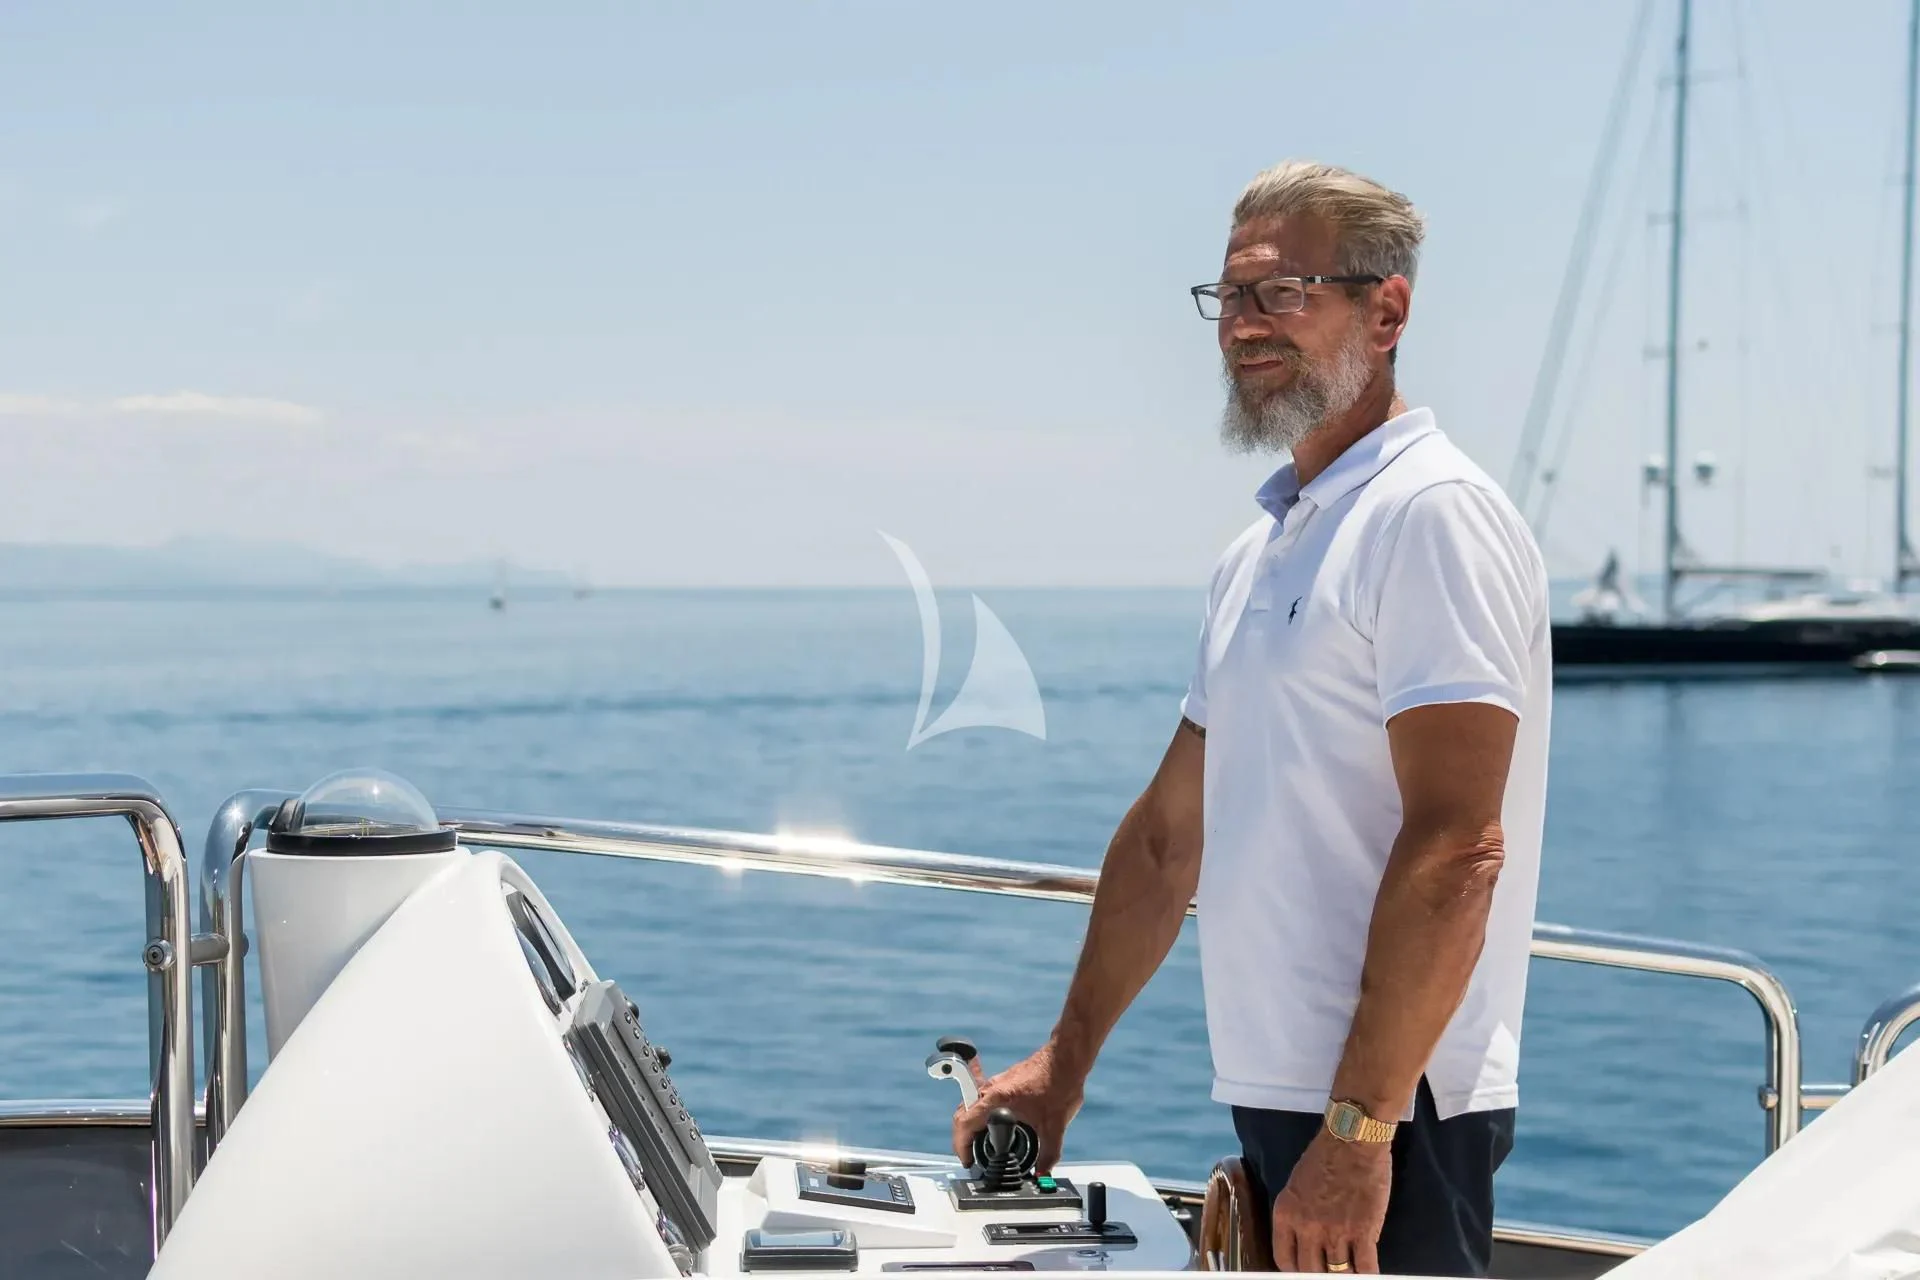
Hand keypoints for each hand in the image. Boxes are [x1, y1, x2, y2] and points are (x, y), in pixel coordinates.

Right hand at [950, 1041, 1084, 1172]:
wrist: (1066, 1058)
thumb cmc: (1059, 1082)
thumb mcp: (1055, 1126)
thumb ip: (1049, 1153)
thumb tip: (1043, 1171)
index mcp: (996, 1099)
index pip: (964, 1123)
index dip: (961, 1146)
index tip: (968, 1160)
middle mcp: (991, 1089)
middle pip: (962, 1115)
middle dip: (963, 1138)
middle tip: (971, 1156)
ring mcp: (996, 1084)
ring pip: (971, 1106)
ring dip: (971, 1125)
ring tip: (980, 1144)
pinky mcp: (1004, 1081)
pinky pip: (983, 1100)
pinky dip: (982, 1114)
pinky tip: (994, 1122)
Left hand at [1269, 1129, 1390, 1272]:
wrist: (1353, 1139)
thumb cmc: (1324, 1156)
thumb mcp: (1296, 1185)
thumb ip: (1297, 1214)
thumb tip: (1302, 1239)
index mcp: (1286, 1215)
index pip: (1284, 1259)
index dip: (1295, 1269)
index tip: (1304, 1269)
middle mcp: (1307, 1228)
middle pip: (1310, 1271)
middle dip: (1319, 1273)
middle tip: (1328, 1269)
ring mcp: (1336, 1233)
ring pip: (1338, 1273)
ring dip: (1344, 1273)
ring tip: (1348, 1270)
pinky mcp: (1364, 1232)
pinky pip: (1365, 1268)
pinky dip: (1367, 1275)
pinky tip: (1368, 1273)